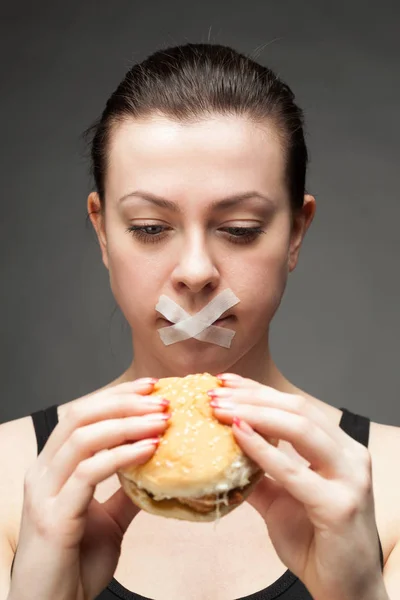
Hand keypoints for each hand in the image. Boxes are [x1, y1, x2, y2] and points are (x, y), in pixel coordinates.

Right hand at [10, 378, 169, 599]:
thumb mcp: (107, 520)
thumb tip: (153, 470)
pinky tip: (149, 449)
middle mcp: (43, 472)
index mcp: (53, 467)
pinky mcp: (54, 517)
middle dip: (123, 401)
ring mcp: (45, 493)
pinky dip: (122, 455)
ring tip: (161, 419)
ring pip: (83, 437)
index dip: (117, 395)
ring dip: (127, 423)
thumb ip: (125, 493)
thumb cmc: (74, 565)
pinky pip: (89, 473)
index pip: (82, 414)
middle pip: (80, 415)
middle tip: (161, 399)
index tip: (151, 387)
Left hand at [209, 373, 382, 599]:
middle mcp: (349, 455)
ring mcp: (350, 478)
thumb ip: (257, 473)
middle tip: (215, 394)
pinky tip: (239, 435)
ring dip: (254, 414)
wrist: (345, 591)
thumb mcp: (280, 500)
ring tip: (220, 409)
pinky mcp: (339, 505)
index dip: (259, 391)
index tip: (226, 382)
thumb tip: (223, 450)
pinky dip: (264, 449)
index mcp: (338, 448)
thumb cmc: (317, 542)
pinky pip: (295, 471)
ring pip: (300, 428)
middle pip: (298, 409)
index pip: (296, 407)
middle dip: (252, 397)